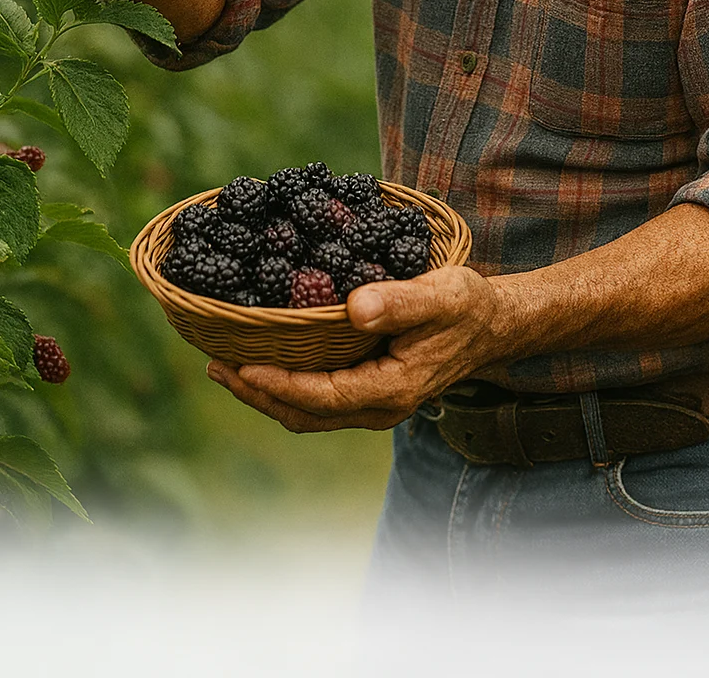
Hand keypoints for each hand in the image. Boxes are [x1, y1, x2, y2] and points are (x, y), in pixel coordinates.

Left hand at [206, 266, 512, 432]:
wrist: (493, 325)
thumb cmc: (468, 305)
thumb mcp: (440, 294)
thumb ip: (399, 301)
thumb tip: (352, 307)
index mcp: (391, 389)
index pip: (320, 396)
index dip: (277, 384)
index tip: (240, 365)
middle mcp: (378, 407)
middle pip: (303, 413)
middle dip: (256, 393)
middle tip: (215, 366)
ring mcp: (373, 404)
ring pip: (308, 412)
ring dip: (265, 393)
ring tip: (226, 368)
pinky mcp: (370, 391)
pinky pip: (319, 400)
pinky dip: (286, 385)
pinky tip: (266, 361)